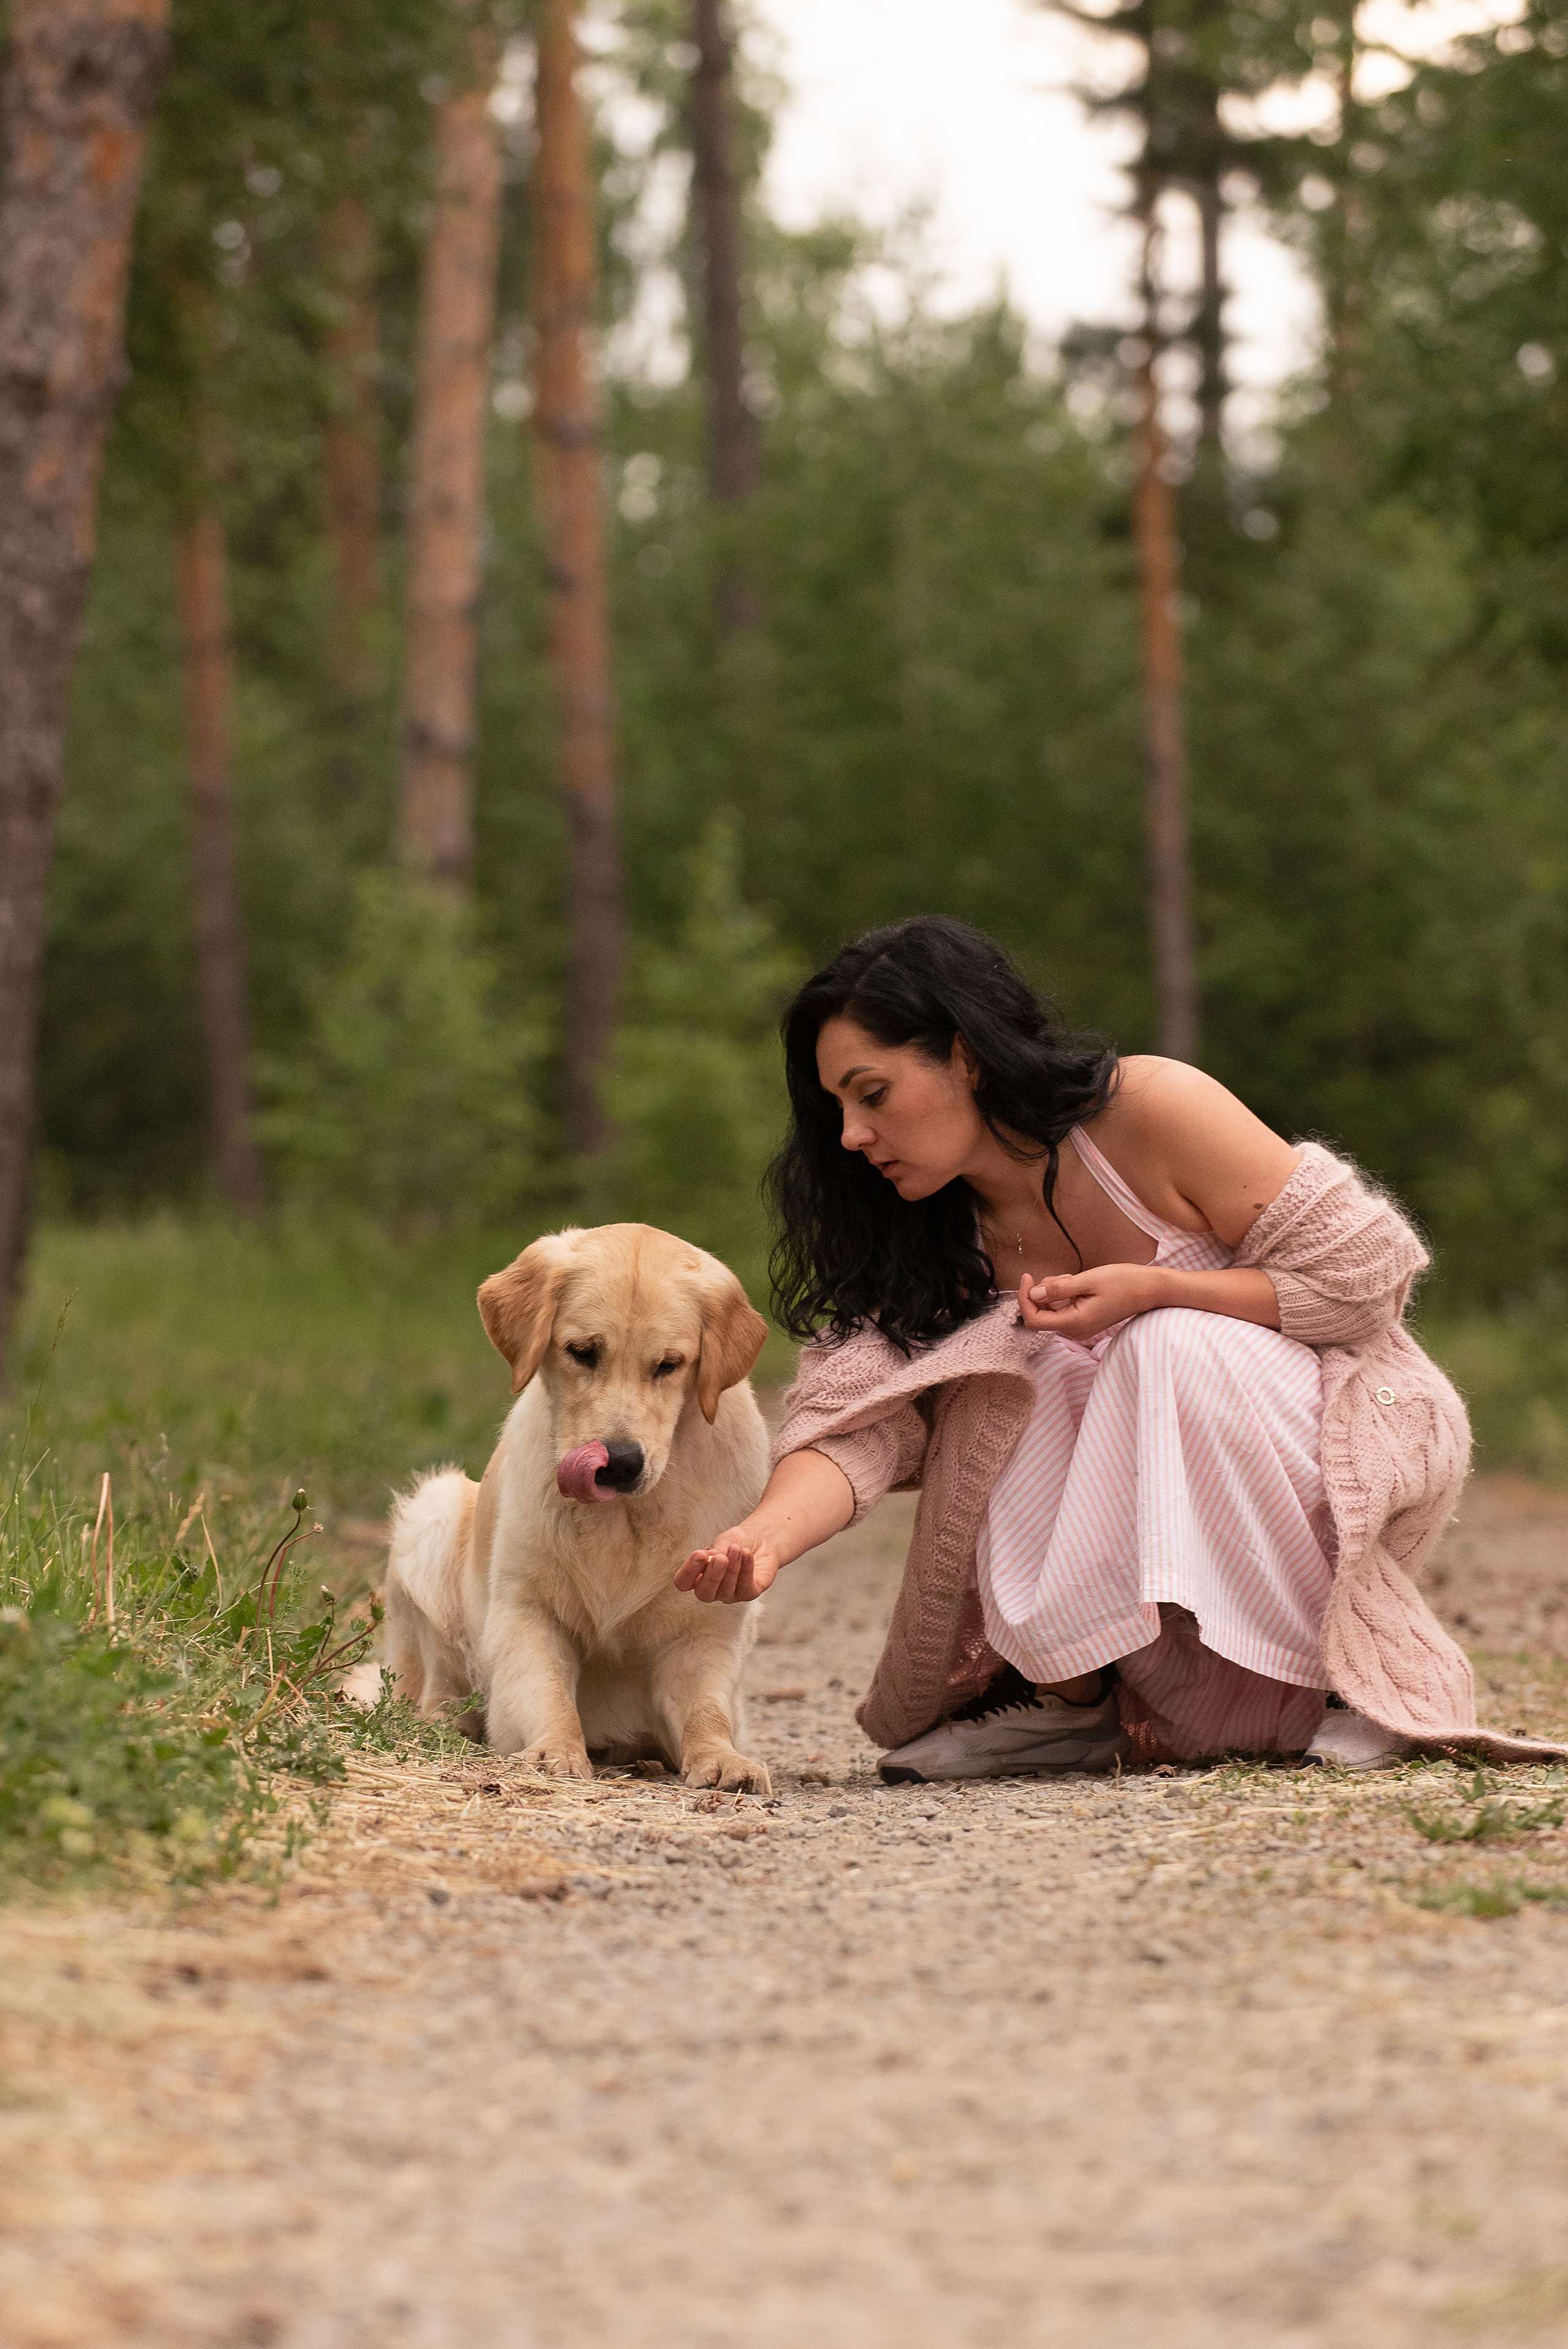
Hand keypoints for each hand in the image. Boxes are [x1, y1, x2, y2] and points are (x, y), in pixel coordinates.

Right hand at [673, 1526, 781, 1603]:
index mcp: (698, 1575)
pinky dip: (746, 1569)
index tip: (699, 1554)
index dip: (688, 1572)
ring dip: (732, 1568)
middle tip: (720, 1558)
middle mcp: (712, 1589)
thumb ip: (716, 1551)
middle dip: (711, 1576)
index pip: (683, 1582)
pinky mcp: (749, 1593)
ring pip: (726, 1590)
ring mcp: (730, 1594)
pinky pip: (745, 1586)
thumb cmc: (736, 1541)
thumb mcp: (723, 1541)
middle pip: (704, 1593)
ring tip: (736, 1549)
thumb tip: (709, 1559)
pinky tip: (747, 1553)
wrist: (761, 1539)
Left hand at [1017, 1262, 1162, 1341]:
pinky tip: (1079, 1283)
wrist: (1150, 1289)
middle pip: (1041, 1314)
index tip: (1027, 1277)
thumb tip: (1033, 1294)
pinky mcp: (1085, 1320)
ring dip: (1055, 1291)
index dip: (1024, 1298)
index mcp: (1075, 1322)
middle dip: (1043, 1292)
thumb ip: (1058, 1289)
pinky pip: (1063, 1308)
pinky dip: (1064, 1294)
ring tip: (1076, 1278)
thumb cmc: (1124, 1282)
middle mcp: (1075, 1330)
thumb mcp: (1088, 1280)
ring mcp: (1080, 1327)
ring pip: (1051, 1309)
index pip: (1033, 1319)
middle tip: (1064, 1276)